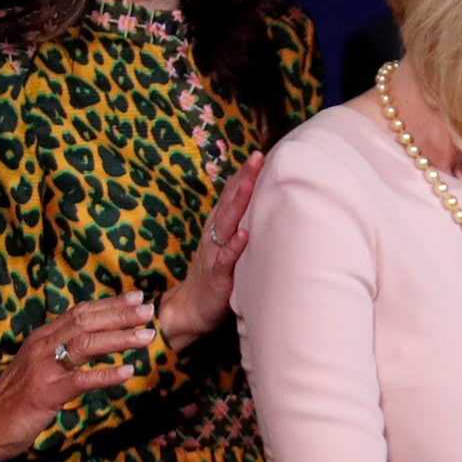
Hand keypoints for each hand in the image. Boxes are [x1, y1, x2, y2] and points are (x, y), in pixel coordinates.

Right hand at [0, 291, 153, 458]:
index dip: (109, 303)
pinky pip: (79, 381)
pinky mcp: (45, 394)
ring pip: (85, 346)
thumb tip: (97, 334)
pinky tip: (128, 372)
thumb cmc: (19, 395)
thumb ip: (63, 348)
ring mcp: (43, 370)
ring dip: (119, 339)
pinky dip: (105, 375)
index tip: (137, 297)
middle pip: (85, 323)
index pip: (79, 313)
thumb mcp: (40, 364)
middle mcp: (42, 348)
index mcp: (43, 338)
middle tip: (149, 311)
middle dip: (119, 315)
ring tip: (147, 337)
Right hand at [157, 151, 262, 348]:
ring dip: (238, 203)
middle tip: (257, 157)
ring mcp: (215, 253)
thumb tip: (269, 206)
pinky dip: (235, 246)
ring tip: (249, 183)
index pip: (231, 195)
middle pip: (229, 202)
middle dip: (243, 179)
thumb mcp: (231, 246)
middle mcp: (215, 235)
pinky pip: (226, 259)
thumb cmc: (218, 273)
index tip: (260, 153)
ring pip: (226, 224)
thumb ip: (245, 225)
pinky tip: (245, 235)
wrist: (192, 308)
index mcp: (219, 227)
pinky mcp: (218, 275)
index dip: (244, 174)